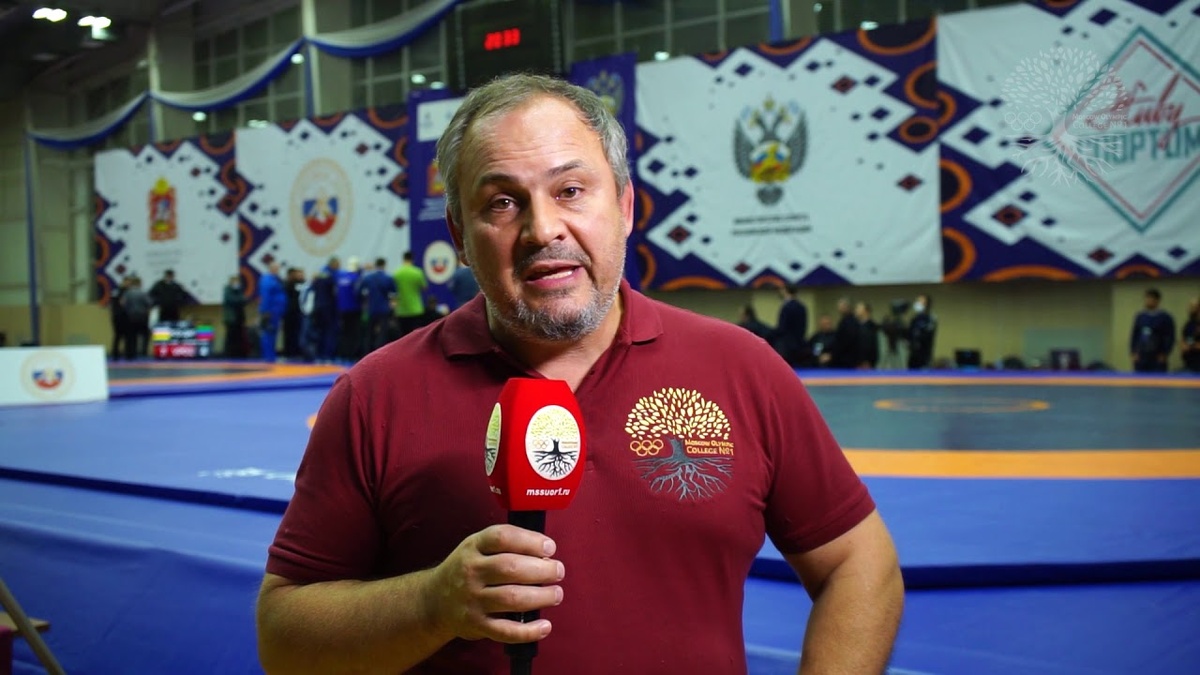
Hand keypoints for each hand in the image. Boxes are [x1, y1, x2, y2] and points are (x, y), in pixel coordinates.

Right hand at [426, 524, 564, 644]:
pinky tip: (545, 625)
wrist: (434, 601)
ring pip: (512, 598)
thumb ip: (505, 545)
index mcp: (473, 547)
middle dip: (542, 569)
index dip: (530, 541)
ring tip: (556, 594)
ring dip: (541, 597)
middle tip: (558, 571)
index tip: (550, 547)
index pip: (502, 537)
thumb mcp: (476, 547)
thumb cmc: (466, 570)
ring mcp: (473, 600)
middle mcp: (471, 571)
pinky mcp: (476, 625)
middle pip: (511, 568)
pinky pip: (506, 631)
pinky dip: (529, 630)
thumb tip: (545, 552)